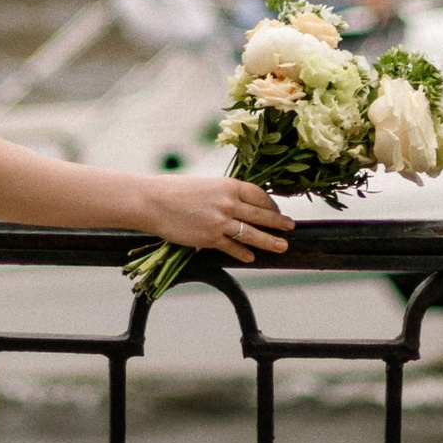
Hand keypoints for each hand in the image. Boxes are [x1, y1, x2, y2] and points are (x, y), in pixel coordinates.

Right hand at [131, 170, 286, 263]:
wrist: (152, 201)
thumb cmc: (173, 190)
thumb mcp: (204, 185)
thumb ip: (222, 195)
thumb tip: (235, 205)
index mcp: (228, 185)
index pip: (259, 195)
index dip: (271, 204)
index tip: (277, 210)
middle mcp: (229, 203)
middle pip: (261, 215)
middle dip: (278, 222)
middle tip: (290, 227)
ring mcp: (221, 221)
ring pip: (252, 233)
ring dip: (270, 241)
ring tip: (283, 246)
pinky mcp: (210, 238)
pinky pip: (233, 248)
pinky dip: (243, 253)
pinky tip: (251, 257)